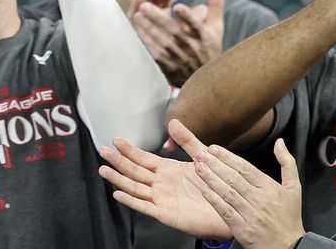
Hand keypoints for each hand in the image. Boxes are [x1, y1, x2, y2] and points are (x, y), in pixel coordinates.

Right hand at [98, 135, 229, 240]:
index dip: (129, 150)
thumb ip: (187, 140)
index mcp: (168, 170)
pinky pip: (145, 207)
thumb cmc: (217, 185)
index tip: (115, 140)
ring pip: (135, 188)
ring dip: (119, 179)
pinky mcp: (166, 214)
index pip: (143, 158)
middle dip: (118, 161)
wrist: (231, 209)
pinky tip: (118, 194)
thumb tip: (173, 121)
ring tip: (104, 170)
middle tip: (103, 151)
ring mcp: (162, 199)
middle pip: (134, 171)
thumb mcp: (202, 157)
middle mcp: (161, 184)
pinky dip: (131, 201)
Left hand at [133, 0, 228, 86]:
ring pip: (162, 43)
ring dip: (149, 29)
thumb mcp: (216, 27)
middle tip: (144, 5)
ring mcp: (179, 58)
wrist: (207, 81)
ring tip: (138, 15)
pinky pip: (155, 55)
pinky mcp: (168, 67)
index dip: (187, 16)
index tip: (177, 6)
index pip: (196, 25)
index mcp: (204, 36)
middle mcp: (192, 47)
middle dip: (158, 18)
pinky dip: (146, 43)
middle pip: (174, 32)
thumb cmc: (210, 48)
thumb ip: (216, 4)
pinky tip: (136, 32)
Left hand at [170, 119, 305, 248]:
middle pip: (234, 178)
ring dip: (211, 179)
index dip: (228, 157)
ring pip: (228, 193)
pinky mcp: (243, 228)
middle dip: (215, 164)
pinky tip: (204, 191)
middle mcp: (260, 199)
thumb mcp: (294, 188)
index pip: (245, 168)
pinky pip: (226, 212)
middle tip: (200, 154)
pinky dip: (215, 201)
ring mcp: (251, 214)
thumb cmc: (289, 216)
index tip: (214, 148)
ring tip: (198, 167)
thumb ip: (287, 162)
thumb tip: (280, 142)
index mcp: (269, 187)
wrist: (289, 246)